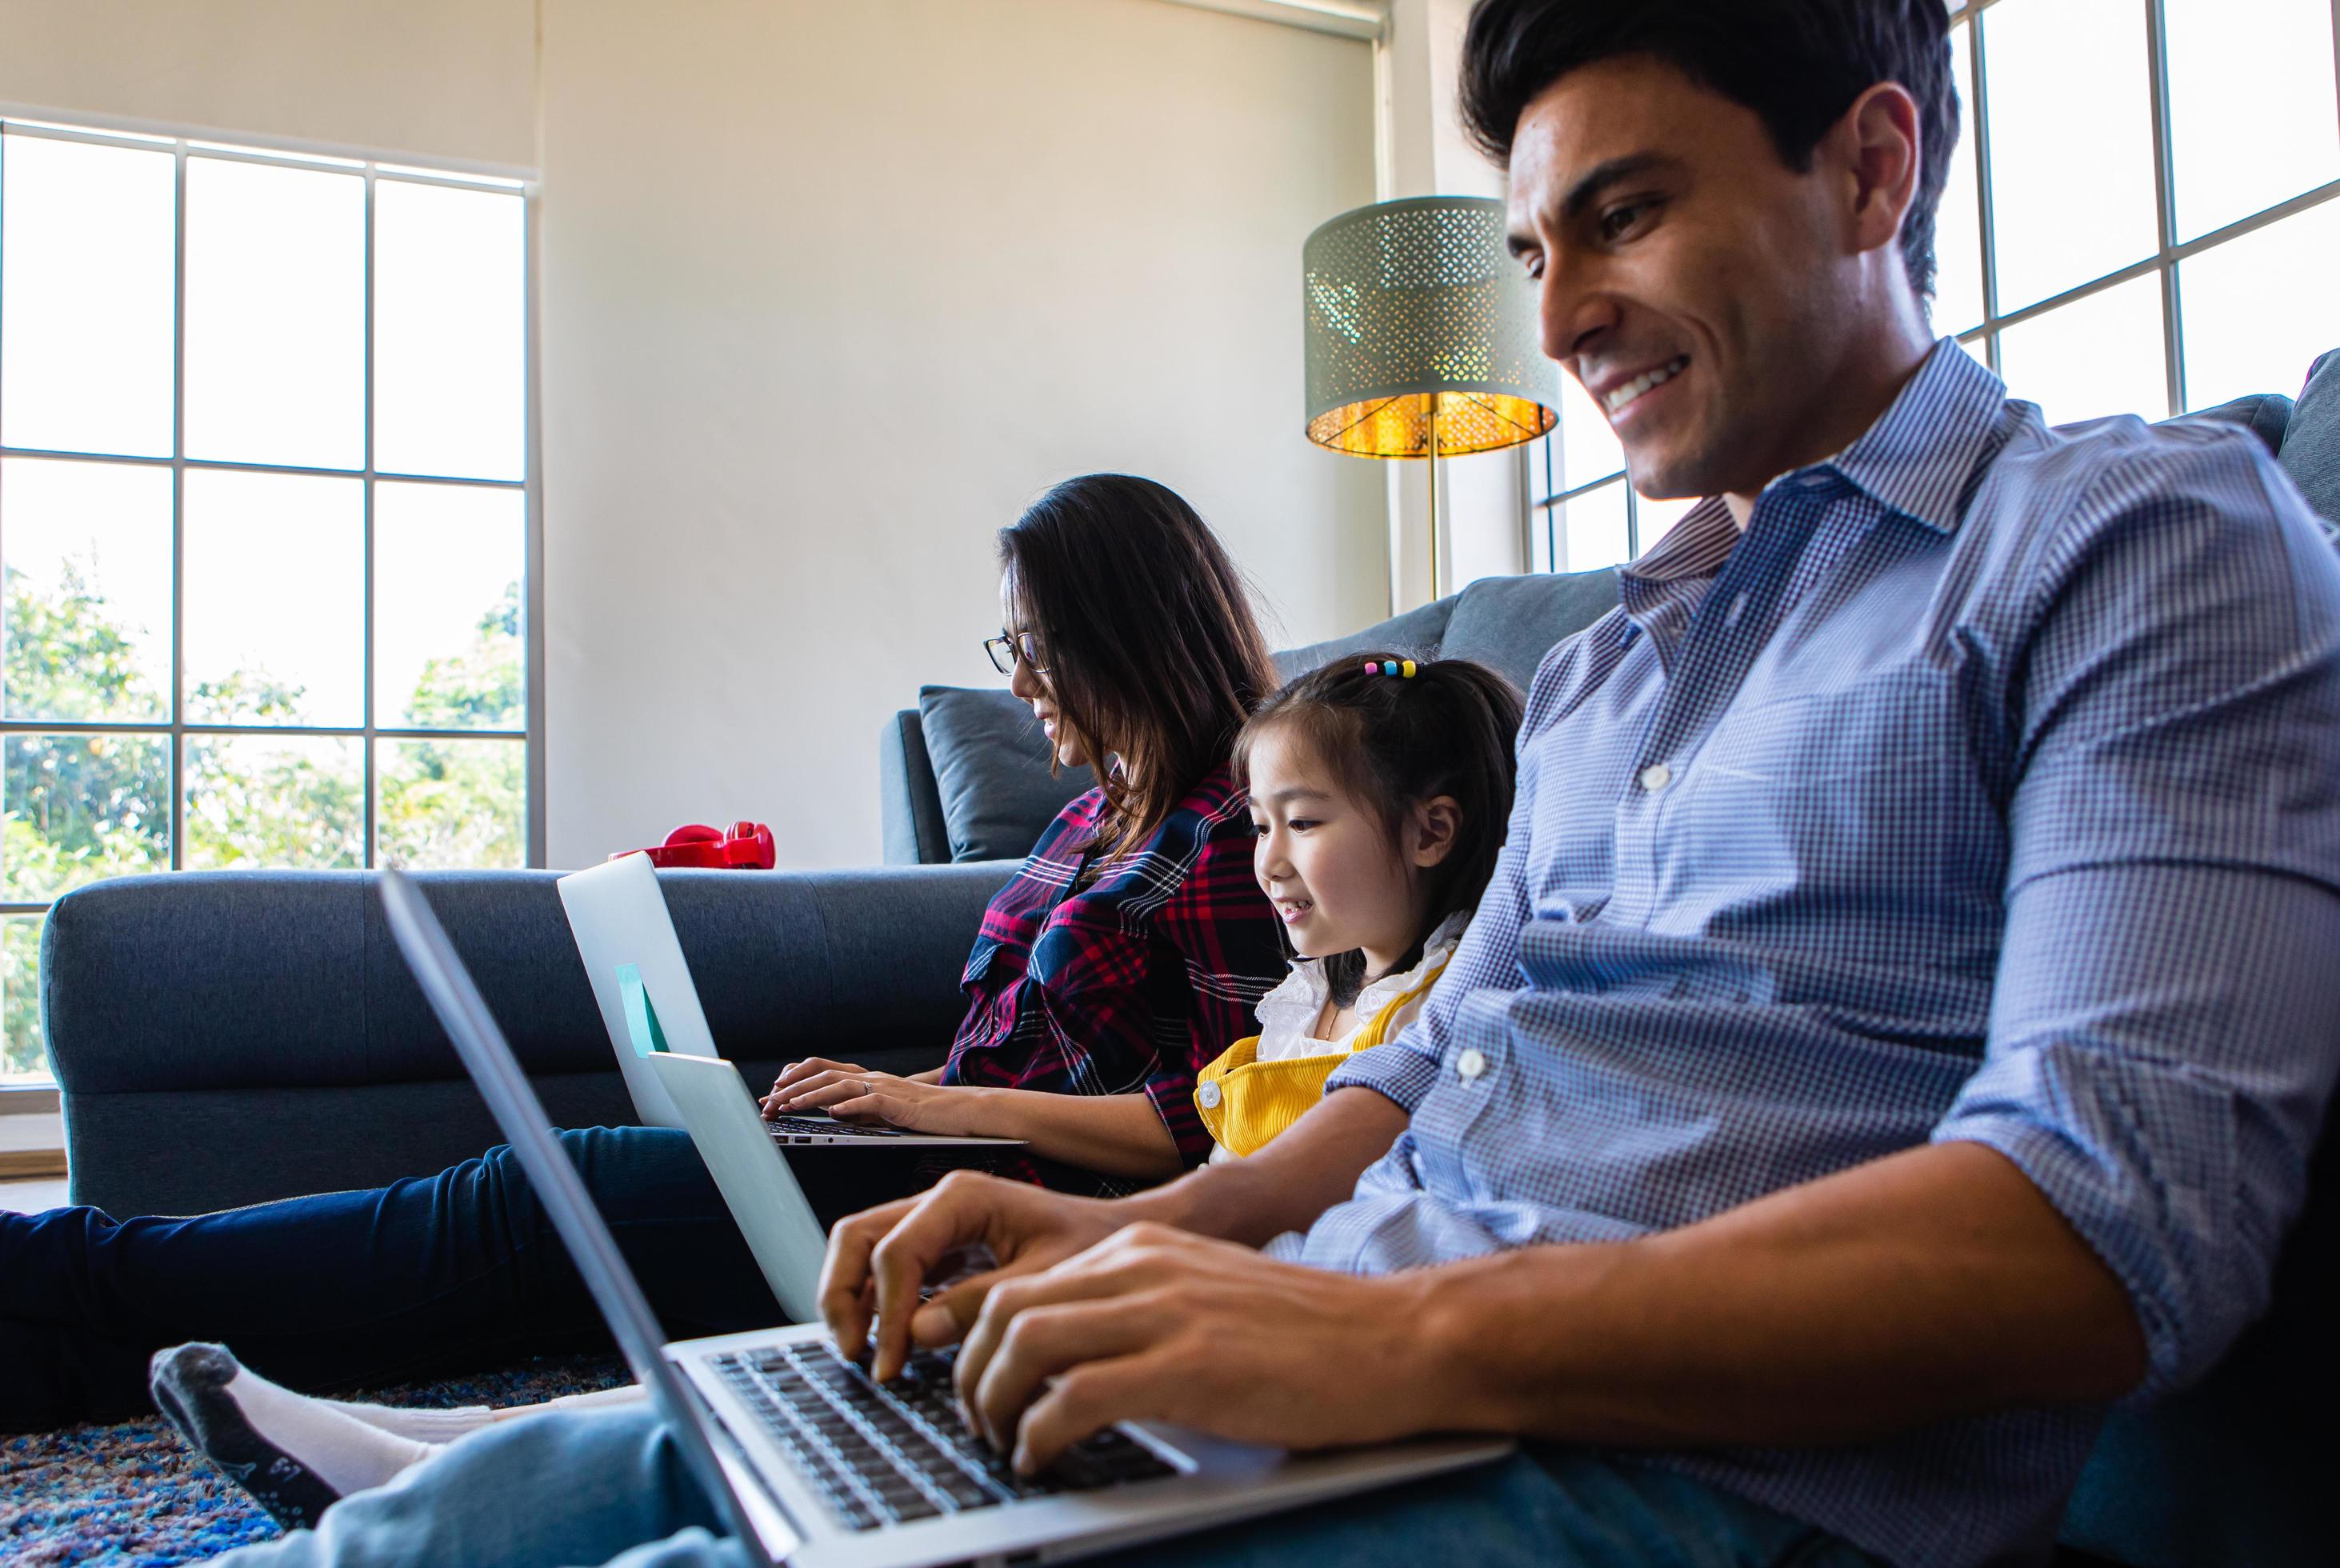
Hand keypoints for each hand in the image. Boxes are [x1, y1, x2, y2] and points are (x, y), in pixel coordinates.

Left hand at [768, 1067, 969, 1134]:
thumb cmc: (922, 1112)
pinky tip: (834, 1112)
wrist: (959, 1110)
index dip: (796, 1077)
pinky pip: (872, 1101)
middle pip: (824, 1075)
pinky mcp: (900, 1104)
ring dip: (811, 1095)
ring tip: (789, 1106)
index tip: (774, 1091)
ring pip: (840, 1085)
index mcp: (866, 1078)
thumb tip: (832, 1112)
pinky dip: (850, 1105)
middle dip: (793, 1087)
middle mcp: (872, 1078)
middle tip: (770, 1102)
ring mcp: (885, 1088)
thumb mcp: (883, 1109)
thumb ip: (859, 1108)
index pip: (823, 1070)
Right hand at [819, 1170, 1127, 1381]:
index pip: (896, 1251)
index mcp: (963, 1197)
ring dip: (851, 1299)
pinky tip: (889, 1343)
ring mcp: (935, 1221)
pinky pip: (887, 1267)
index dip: (884, 1311)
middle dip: (842, 1294)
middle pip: (857, 1237)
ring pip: (862, 1249)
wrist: (1117, 1237)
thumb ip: (980, 1303)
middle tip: (854, 1353)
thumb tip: (918, 1331)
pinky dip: (874, 1301)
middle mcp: (939, 1200)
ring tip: (862, 1353)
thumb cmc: (1091, 1248)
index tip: (890, 1362)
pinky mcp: (939, 1246)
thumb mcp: (1044, 1281)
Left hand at [953, 1223, 1444, 1472]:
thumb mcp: (1206, 1298)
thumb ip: (1141, 1311)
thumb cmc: (1310, 1336)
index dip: (981, 1345)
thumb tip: (1071, 1367)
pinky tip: (1043, 1460)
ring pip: (1027, 1343)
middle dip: (972, 1375)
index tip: (980, 1390)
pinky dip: (1040, 1435)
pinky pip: (1075, 1395)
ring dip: (995, 1404)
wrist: (1394, 1339)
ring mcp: (1167, 1311)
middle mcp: (1145, 1266)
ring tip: (1002, 1445)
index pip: (1023, 1286)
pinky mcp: (1190, 1365)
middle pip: (1008, 1309)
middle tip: (979, 1425)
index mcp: (1144, 1249)